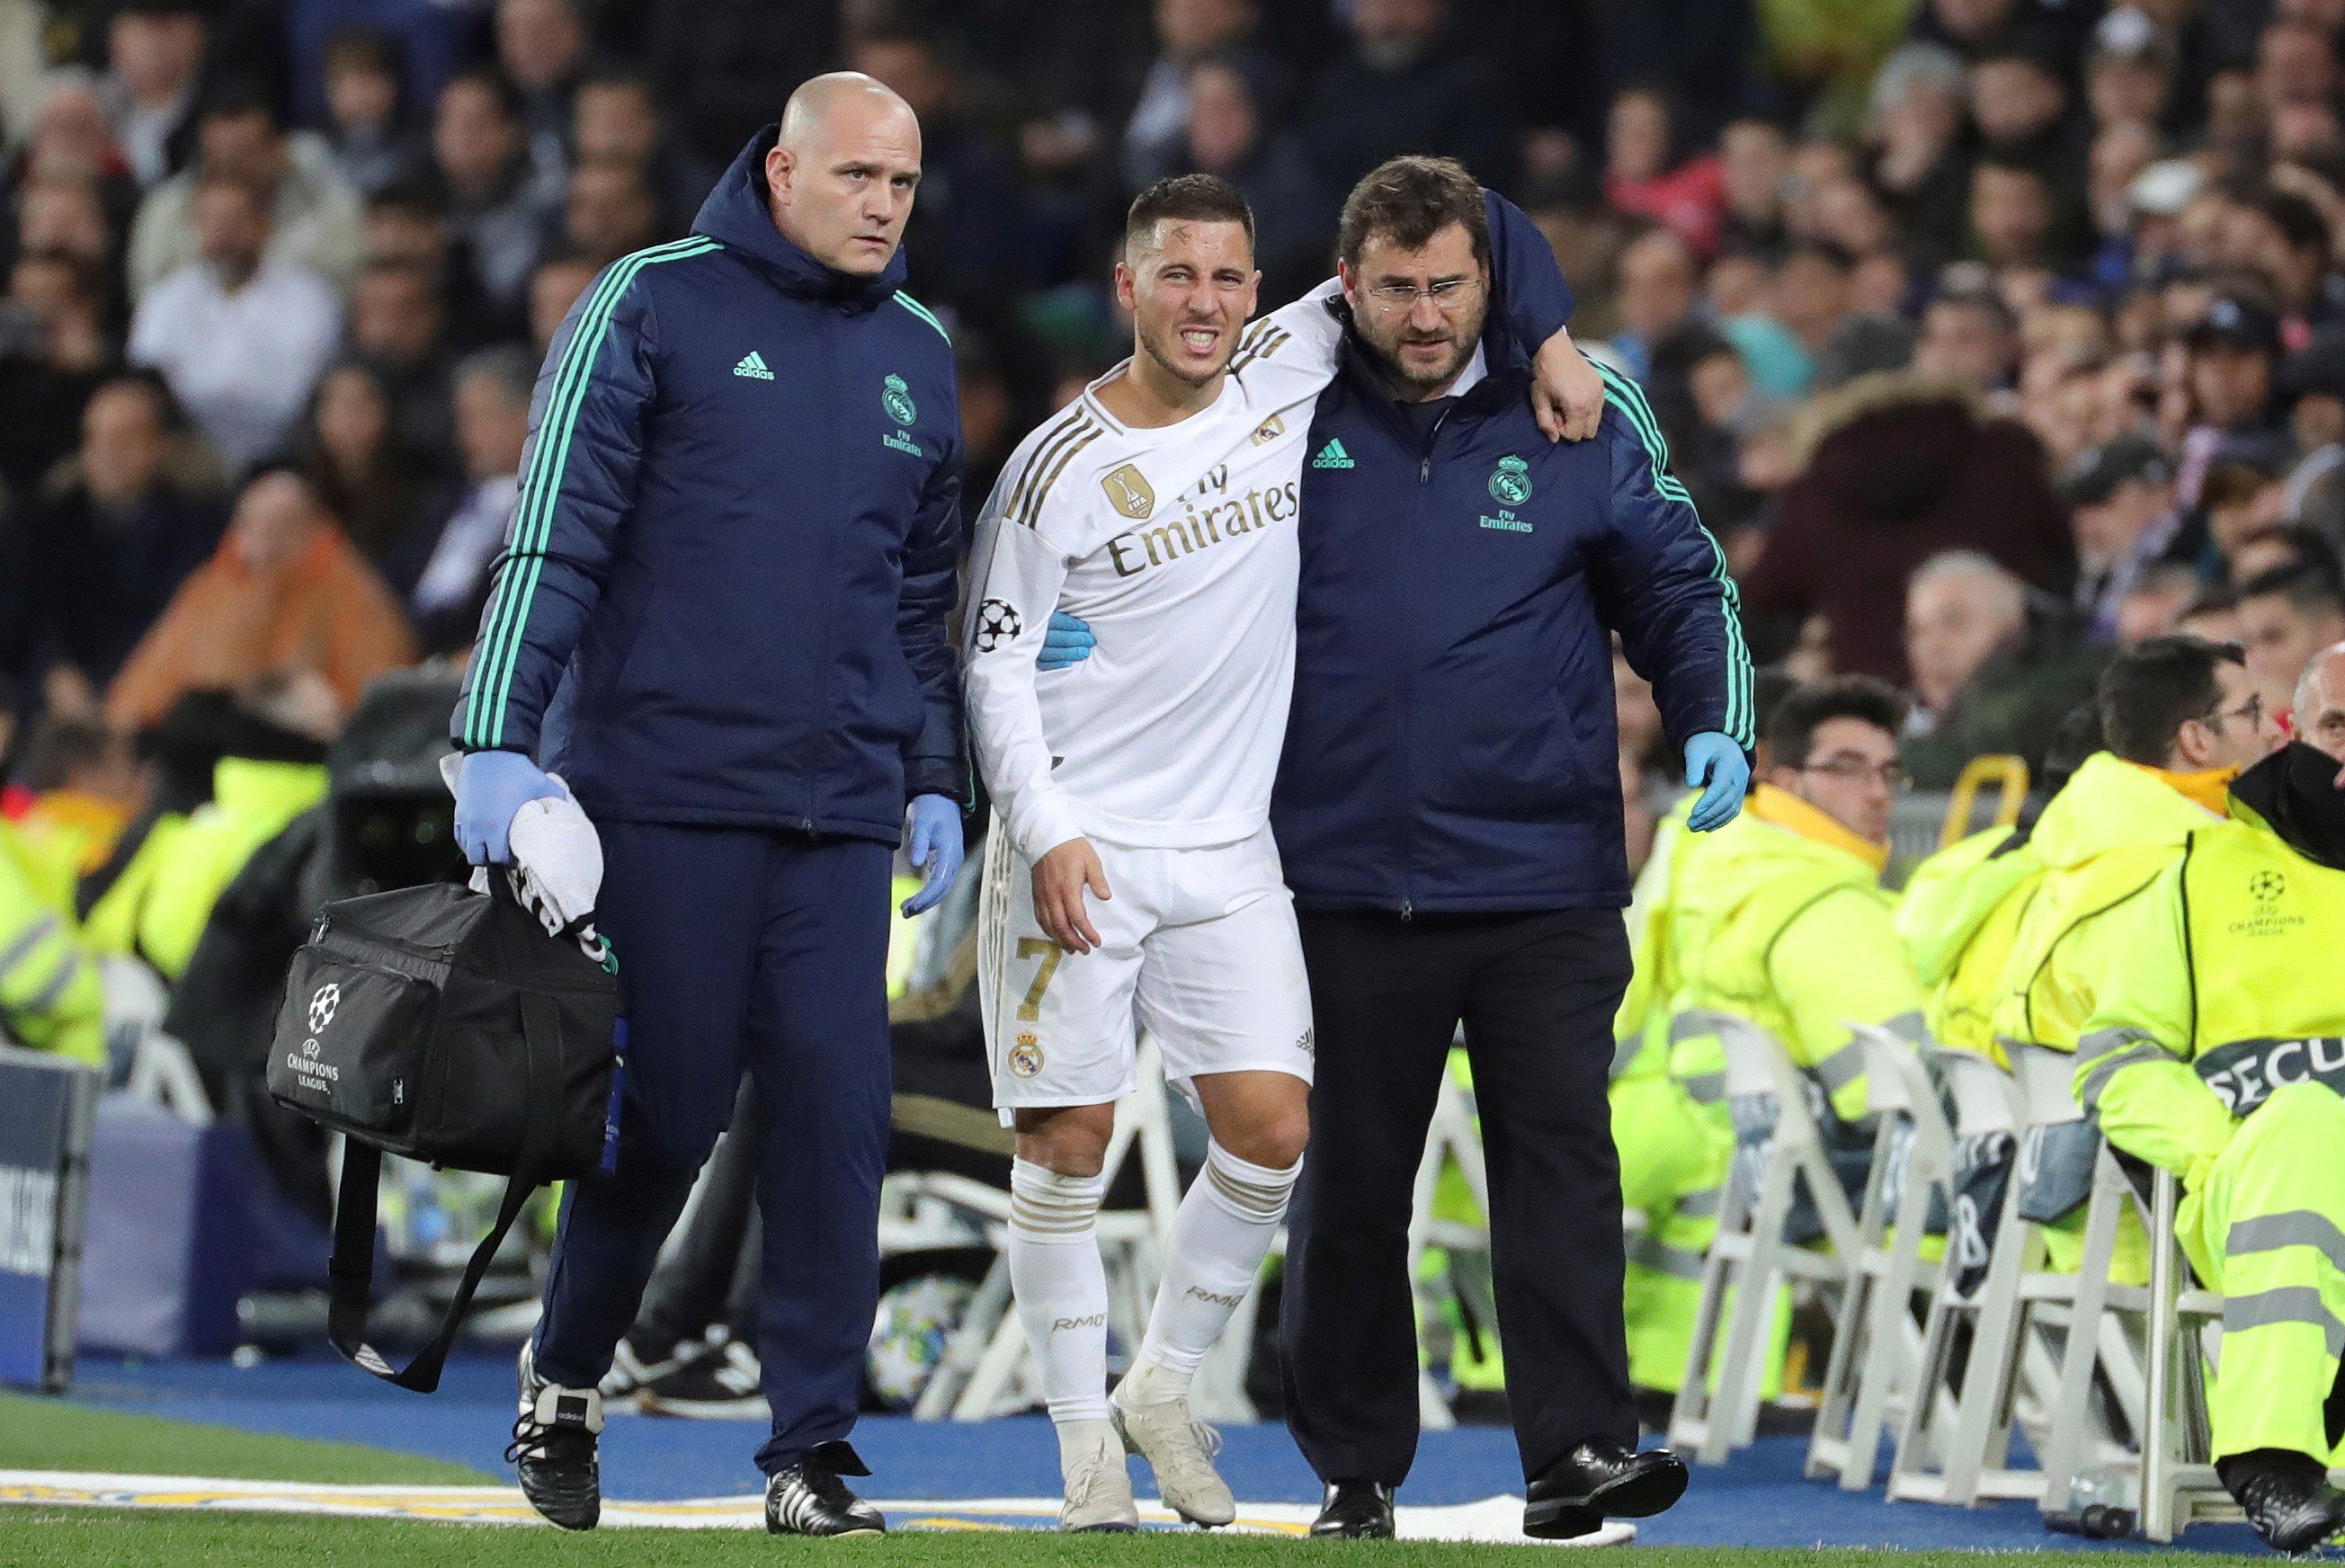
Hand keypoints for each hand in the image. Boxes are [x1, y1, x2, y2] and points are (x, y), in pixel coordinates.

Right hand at [453, 750, 563, 864]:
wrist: (491, 752)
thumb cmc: (518, 771)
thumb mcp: (545, 787)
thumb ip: (556, 805)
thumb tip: (566, 817)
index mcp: (499, 827)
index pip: (500, 859)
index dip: (511, 860)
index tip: (519, 854)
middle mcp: (479, 828)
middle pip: (481, 859)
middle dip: (494, 858)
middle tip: (506, 851)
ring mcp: (466, 821)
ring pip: (468, 850)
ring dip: (480, 851)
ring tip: (493, 844)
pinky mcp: (459, 813)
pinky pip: (459, 837)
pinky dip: (469, 840)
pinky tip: (481, 835)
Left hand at [902, 794, 964, 914]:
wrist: (940, 798)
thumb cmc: (930, 808)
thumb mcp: (921, 820)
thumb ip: (919, 841)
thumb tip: (915, 862)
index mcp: (950, 852)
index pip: (940, 882)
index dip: (927, 896)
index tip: (912, 906)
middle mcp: (953, 861)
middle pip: (942, 890)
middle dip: (925, 904)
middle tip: (905, 913)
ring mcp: (949, 863)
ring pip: (941, 889)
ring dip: (926, 902)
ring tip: (905, 910)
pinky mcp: (943, 863)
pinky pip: (937, 884)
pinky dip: (926, 894)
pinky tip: (913, 901)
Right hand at [1032, 837, 1109, 952]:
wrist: (1046, 837)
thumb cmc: (1071, 847)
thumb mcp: (1091, 860)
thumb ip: (1098, 881)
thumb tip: (1106, 897)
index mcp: (1068, 888)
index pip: (1077, 918)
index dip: (1087, 932)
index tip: (1096, 941)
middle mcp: (1053, 896)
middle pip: (1061, 926)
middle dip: (1073, 942)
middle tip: (1085, 950)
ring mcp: (1042, 896)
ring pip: (1049, 925)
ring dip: (1060, 940)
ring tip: (1071, 949)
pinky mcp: (1036, 895)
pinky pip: (1040, 918)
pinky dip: (1047, 930)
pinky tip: (1055, 935)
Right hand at [1039, 610, 1095, 670]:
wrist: (1031, 633)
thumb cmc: (1053, 622)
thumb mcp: (1057, 612)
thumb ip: (1067, 614)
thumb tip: (1083, 623)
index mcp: (1042, 618)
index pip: (1059, 621)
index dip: (1074, 625)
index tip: (1086, 628)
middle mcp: (1037, 633)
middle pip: (1058, 637)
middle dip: (1077, 639)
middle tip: (1090, 640)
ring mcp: (1035, 648)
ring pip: (1053, 652)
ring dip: (1071, 653)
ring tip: (1085, 652)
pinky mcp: (1035, 660)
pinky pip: (1045, 665)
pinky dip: (1058, 664)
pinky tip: (1070, 664)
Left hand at [1531, 329, 1605, 442]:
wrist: (1554, 348)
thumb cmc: (1544, 374)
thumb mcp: (1539, 400)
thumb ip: (1546, 423)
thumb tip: (1554, 439)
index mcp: (1577, 406)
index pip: (1574, 435)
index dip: (1561, 430)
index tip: (1554, 415)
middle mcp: (1593, 401)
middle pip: (1589, 432)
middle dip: (1574, 428)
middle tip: (1561, 412)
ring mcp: (1600, 393)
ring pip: (1596, 421)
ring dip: (1582, 419)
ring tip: (1568, 405)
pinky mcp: (1601, 385)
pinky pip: (1599, 408)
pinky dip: (1589, 409)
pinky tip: (1576, 397)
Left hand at [1684, 731, 1750, 832]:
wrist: (1721, 741)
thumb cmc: (1705, 744)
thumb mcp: (1695, 750)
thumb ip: (1694, 765)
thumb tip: (1692, 784)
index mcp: (1730, 763)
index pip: (1721, 786)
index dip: (1708, 801)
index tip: (1693, 812)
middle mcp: (1740, 776)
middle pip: (1727, 800)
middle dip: (1708, 815)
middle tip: (1689, 824)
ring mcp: (1741, 785)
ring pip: (1732, 809)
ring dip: (1713, 821)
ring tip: (1694, 827)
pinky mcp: (1738, 793)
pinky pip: (1733, 810)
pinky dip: (1721, 820)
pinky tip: (1706, 827)